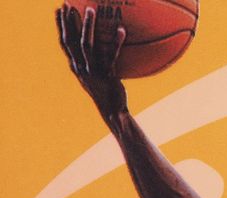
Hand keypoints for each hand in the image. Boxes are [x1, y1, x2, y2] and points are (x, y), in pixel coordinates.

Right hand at [56, 3, 127, 120]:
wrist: (112, 111)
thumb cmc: (103, 91)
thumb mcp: (91, 76)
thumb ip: (88, 62)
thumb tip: (90, 46)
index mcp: (76, 68)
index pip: (64, 44)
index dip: (61, 26)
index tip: (58, 10)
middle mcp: (82, 69)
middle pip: (71, 41)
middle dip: (68, 21)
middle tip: (68, 3)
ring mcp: (93, 72)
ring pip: (87, 45)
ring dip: (87, 26)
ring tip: (90, 10)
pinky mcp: (107, 76)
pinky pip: (111, 56)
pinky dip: (116, 43)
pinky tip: (121, 30)